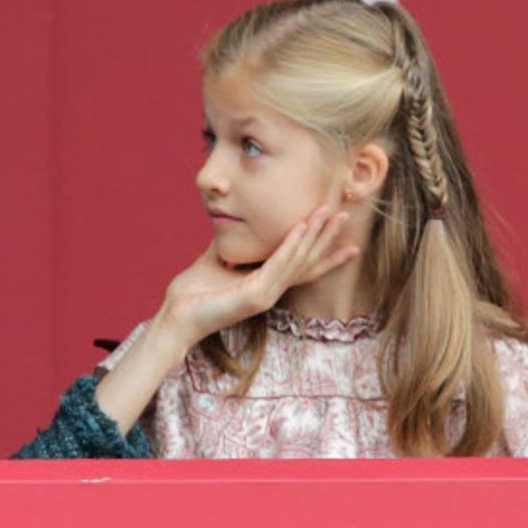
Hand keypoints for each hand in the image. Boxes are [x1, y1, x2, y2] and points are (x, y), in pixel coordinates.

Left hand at [155, 206, 359, 349]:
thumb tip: (227, 230)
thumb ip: (227, 250)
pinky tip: (302, 226)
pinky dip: (291, 244)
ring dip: (315, 233)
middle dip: (327, 237)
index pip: (303, 269)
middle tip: (346, 215)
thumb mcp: (214, 263)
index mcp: (264, 284)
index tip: (351, 244)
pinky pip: (279, 264)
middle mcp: (270, 290)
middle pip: (308, 260)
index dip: (327, 256)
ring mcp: (266, 294)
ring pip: (298, 259)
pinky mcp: (256, 295)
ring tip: (329, 211)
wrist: (176, 316)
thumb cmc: (192, 294)